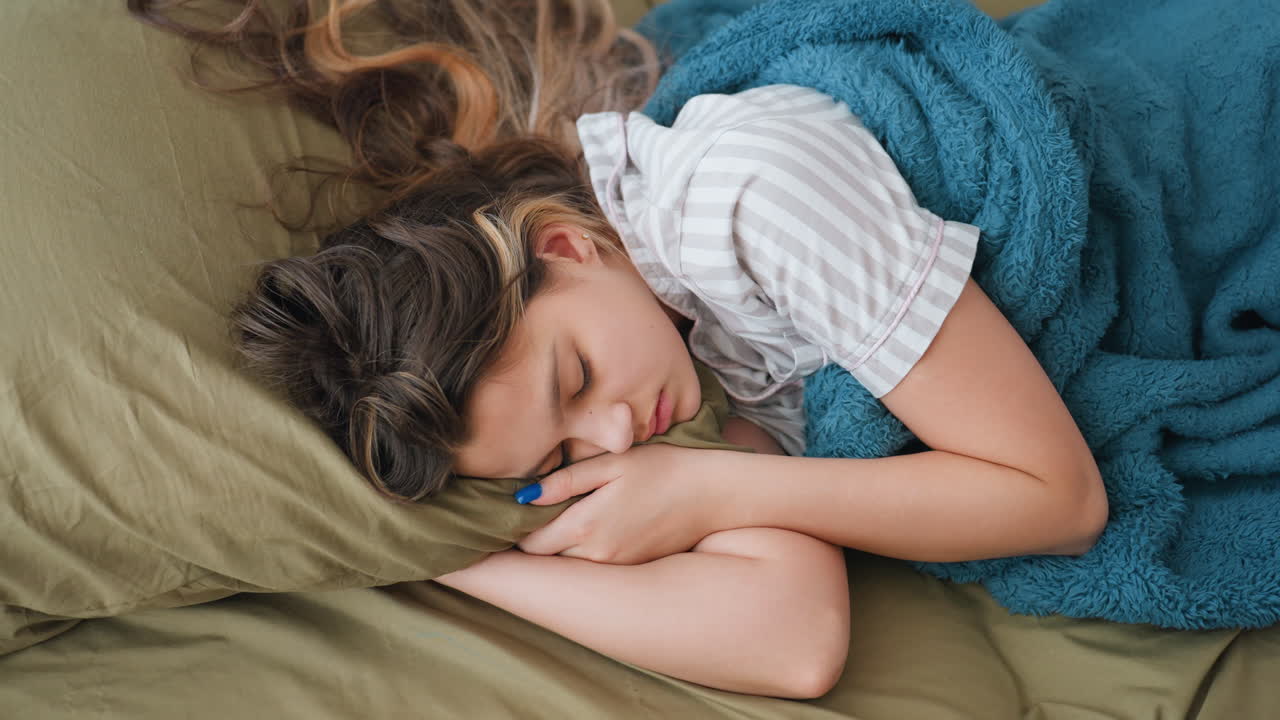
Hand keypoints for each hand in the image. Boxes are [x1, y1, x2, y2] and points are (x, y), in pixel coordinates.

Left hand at [515, 443, 728, 564]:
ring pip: (569, 566)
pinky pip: (595, 568)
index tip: (516, 508)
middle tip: (534, 511)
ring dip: (559, 547)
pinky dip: (585, 553)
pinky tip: (595, 527)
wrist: (713, 495)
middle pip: (546, 560)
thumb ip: (565, 481)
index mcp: (586, 527)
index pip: (529, 544)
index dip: (516, 528)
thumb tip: (523, 497)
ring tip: (561, 517)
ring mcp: (616, 568)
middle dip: (534, 538)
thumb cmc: (662, 469)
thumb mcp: (611, 464)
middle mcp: (598, 557)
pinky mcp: (632, 570)